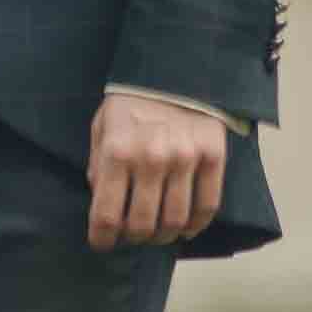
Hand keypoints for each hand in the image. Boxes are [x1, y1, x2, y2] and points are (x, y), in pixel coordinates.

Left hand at [86, 85, 227, 249]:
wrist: (176, 67)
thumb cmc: (133, 100)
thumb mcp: (102, 127)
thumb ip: (99, 165)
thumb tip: (101, 201)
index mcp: (118, 152)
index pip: (107, 215)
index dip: (102, 238)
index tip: (102, 244)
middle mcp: (151, 159)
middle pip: (142, 224)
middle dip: (133, 239)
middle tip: (131, 237)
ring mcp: (185, 159)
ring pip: (175, 221)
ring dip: (163, 236)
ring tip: (157, 234)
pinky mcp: (213, 156)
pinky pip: (207, 206)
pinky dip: (196, 226)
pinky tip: (185, 229)